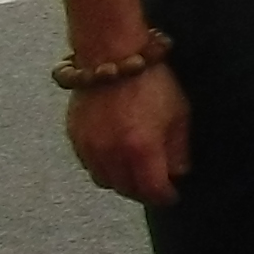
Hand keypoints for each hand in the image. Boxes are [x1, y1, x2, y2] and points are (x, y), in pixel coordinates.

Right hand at [65, 62, 191, 204]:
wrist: (112, 57)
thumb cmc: (152, 82)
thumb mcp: (178, 113)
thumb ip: (179, 148)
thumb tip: (178, 172)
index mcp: (141, 150)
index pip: (152, 190)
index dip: (164, 197)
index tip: (172, 196)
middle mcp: (111, 154)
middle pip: (126, 189)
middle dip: (143, 192)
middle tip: (155, 187)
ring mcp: (89, 147)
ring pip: (104, 181)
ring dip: (121, 182)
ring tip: (135, 174)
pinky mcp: (75, 137)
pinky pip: (89, 164)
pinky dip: (103, 167)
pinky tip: (115, 158)